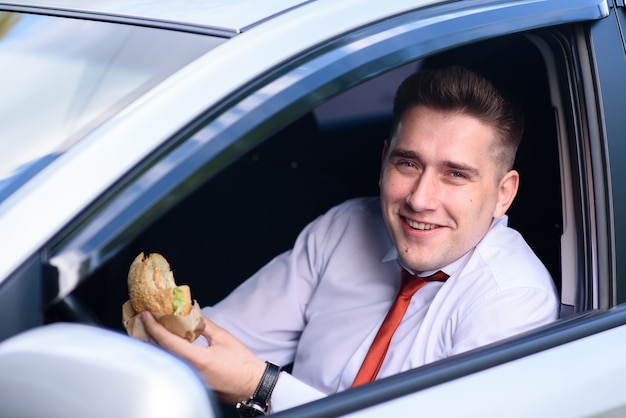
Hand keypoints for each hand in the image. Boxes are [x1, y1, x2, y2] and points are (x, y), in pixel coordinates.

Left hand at [141, 311, 266, 404]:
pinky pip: (173, 366)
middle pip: (161, 352)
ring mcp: (189, 379)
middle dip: (149, 335)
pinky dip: (167, 353)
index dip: (154, 327)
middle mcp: (190, 371)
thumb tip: (191, 313)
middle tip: (144, 320)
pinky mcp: (192, 383)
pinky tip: (166, 345)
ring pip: (165, 360)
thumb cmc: (241, 362)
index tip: (146, 315)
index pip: (168, 342)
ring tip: (152, 330)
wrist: (251, 384)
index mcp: (198, 359)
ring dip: (157, 344)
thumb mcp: (223, 338)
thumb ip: (204, 325)